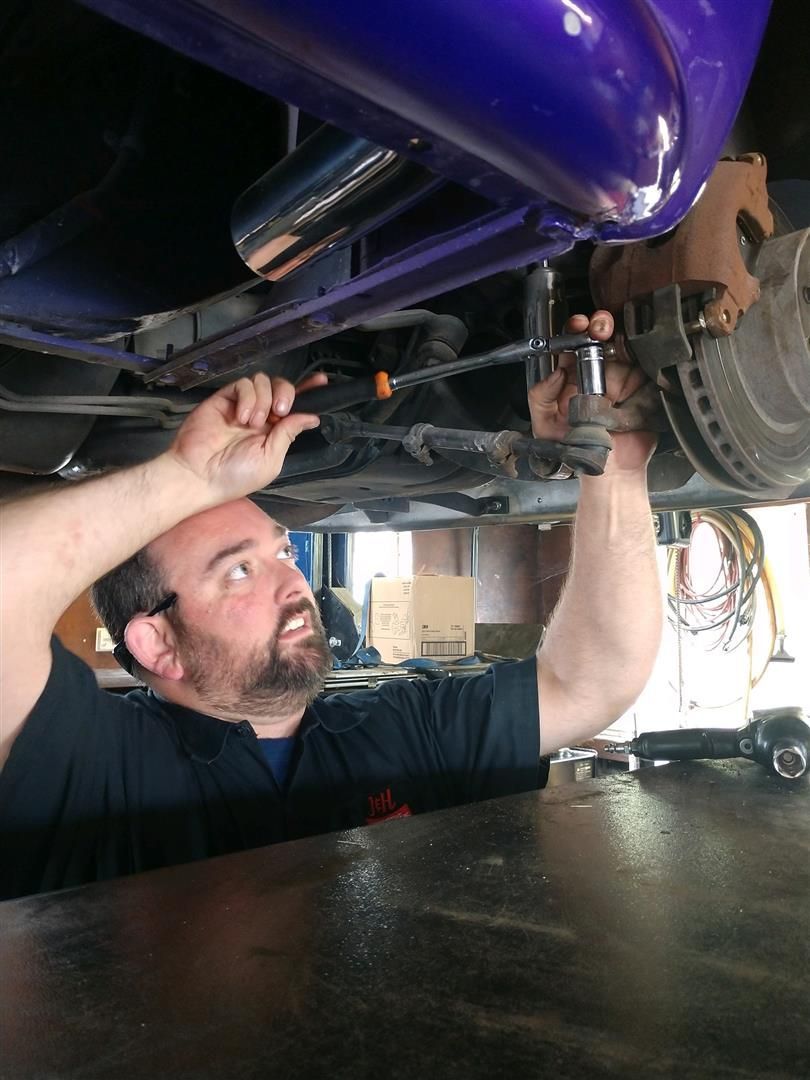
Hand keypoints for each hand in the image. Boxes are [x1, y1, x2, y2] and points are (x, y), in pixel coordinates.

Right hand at [167, 371, 326, 498]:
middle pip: (281, 387)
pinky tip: (241, 417)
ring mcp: (243, 406)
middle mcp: (261, 416)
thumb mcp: (270, 460)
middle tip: (280, 412)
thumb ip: (288, 434)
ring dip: (263, 400)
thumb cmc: (235, 476)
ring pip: (263, 382)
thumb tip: (311, 417)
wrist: (199, 474)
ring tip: (252, 423)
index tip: (321, 381)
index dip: (308, 392)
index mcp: (275, 432)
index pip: (295, 406)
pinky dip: (248, 398)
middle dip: (286, 394)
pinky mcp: (225, 398)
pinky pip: (244, 385)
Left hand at [527, 311, 656, 475]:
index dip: (574, 330)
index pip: (572, 344)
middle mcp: (598, 373)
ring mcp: (622, 377)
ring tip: (615, 339)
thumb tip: (555, 372)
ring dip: (621, 336)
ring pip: (624, 345)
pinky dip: (643, 354)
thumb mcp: (545, 427)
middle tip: (599, 327)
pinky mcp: (643, 387)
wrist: (611, 471)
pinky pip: (646, 364)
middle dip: (600, 325)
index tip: (578, 327)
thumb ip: (540, 398)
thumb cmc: (576, 451)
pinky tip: (635, 353)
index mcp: (572, 377)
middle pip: (600, 337)